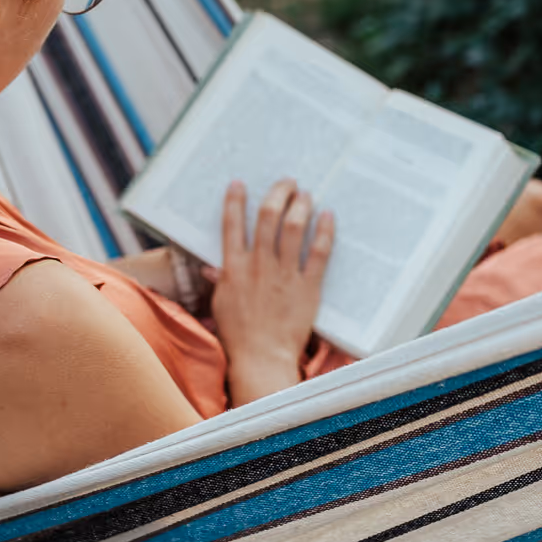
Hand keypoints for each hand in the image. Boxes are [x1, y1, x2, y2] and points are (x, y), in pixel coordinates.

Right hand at [211, 178, 334, 404]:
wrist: (261, 360)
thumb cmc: (238, 335)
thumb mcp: (221, 304)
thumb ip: (220, 280)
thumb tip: (213, 267)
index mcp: (233, 268)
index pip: (231, 224)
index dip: (234, 200)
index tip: (239, 184)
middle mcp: (258, 265)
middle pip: (267, 216)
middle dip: (278, 192)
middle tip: (287, 182)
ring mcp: (284, 275)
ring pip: (293, 227)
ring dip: (300, 205)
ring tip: (305, 194)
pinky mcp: (307, 287)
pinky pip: (318, 252)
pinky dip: (324, 230)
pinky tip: (328, 216)